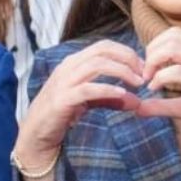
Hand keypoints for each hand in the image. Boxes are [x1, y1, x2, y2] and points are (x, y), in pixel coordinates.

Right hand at [17, 40, 144, 163]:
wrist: (35, 134)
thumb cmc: (61, 115)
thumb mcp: (88, 102)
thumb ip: (110, 99)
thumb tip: (137, 101)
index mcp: (74, 63)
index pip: (103, 46)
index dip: (126, 52)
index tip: (143, 67)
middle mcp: (68, 67)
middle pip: (102, 50)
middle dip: (127, 58)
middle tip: (144, 73)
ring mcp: (64, 82)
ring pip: (97, 64)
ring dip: (121, 71)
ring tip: (137, 83)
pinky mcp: (62, 99)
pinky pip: (88, 89)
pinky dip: (108, 90)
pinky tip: (122, 94)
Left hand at [136, 24, 180, 171]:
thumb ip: (160, 104)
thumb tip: (137, 108)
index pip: (176, 34)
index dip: (156, 46)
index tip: (148, 68)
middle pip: (172, 36)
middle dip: (152, 52)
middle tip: (144, 74)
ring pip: (173, 48)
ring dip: (154, 62)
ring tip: (148, 80)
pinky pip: (177, 71)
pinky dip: (160, 78)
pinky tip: (154, 88)